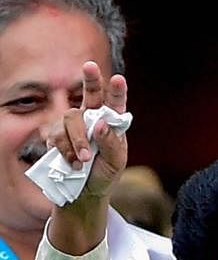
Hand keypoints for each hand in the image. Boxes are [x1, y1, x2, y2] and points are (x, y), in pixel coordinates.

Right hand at [46, 60, 127, 199]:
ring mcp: (73, 125)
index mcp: (111, 123)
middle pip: (90, 94)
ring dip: (78, 140)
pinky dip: (65, 150)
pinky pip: (56, 135)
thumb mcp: (115, 163)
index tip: (118, 80)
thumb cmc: (104, 175)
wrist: (85, 193)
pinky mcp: (56, 135)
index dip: (116, 90)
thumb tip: (100, 123)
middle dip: (91, 80)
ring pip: (71, 118)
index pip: (115, 103)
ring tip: (84, 161)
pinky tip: (73, 164)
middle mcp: (92, 118)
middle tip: (90, 66)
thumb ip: (111, 143)